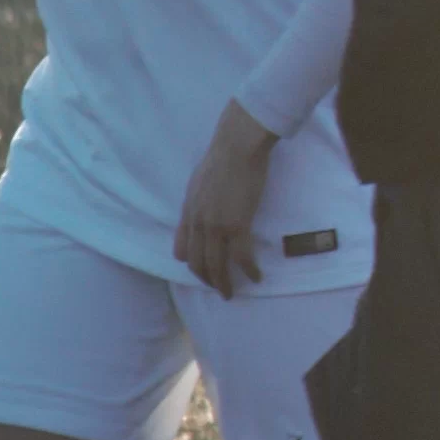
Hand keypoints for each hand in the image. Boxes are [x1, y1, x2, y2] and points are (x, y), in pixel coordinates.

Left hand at [177, 101, 279, 296]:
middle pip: (198, 263)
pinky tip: (256, 277)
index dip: (192, 264)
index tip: (203, 271)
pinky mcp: (237, 225)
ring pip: (216, 265)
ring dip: (224, 283)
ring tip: (232, 293)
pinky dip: (248, 271)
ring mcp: (216, 226)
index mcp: (189, 212)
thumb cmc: (223, 155)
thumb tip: (204, 203)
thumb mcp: (199, 179)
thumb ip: (199, 197)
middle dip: (208, 280)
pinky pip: (241, 257)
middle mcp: (198, 223)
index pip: (182, 249)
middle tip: (220, 289)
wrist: (237, 146)